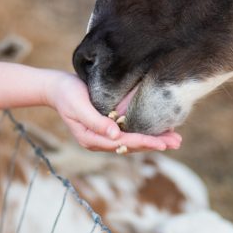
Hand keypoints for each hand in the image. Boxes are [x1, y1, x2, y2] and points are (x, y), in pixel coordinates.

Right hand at [47, 73, 181, 152]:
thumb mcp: (79, 105)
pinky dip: (144, 132)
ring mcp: (103, 135)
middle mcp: (99, 140)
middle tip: (176, 142)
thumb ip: (96, 121)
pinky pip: (129, 133)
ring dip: (153, 140)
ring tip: (174, 139)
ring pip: (132, 141)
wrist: (55, 87)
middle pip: (130, 145)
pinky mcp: (107, 126)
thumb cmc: (66, 93)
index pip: (123, 143)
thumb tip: (116, 135)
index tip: (162, 143)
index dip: (143, 142)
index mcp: (91, 139)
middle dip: (154, 144)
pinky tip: (158, 131)